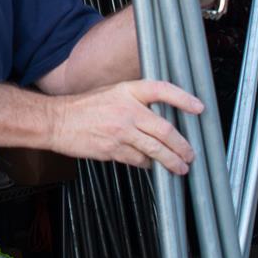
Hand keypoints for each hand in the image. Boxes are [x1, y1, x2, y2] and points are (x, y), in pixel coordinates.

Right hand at [49, 80, 202, 174]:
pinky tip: (153, 165)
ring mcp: (121, 132)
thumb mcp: (112, 93)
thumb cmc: (84, 107)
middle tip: (190, 154)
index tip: (199, 108)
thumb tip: (160, 114)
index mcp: (127, 91)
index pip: (162, 90)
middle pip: (164, 130)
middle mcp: (127, 110)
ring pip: (155, 150)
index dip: (183, 98)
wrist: (57, 121)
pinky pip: (139, 160)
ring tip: (181, 167)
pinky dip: (149, 164)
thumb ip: (135, 101)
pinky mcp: (113, 150)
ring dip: (171, 161)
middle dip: (182, 145)